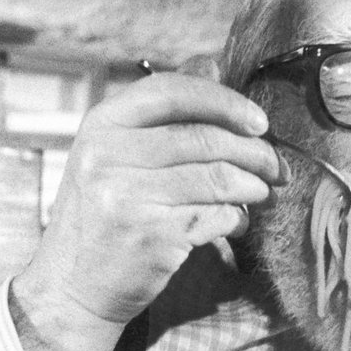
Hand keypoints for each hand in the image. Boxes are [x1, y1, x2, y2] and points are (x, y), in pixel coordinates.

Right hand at [9, 59, 285, 350]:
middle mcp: (108, 155)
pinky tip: (236, 224)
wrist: (73, 288)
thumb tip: (214, 63)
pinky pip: (216, 216)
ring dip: (254, 186)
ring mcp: (127, 195)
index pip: (172, 91)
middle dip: (255, 152)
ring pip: (218, 178)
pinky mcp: (151, 235)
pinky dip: (237, 219)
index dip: (225, 102)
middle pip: (204, 138)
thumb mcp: (114, 156)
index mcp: (101, 125)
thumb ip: (161, 115)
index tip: (258, 122)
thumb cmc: (104, 218)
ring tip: (262, 193)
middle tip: (277, 168)